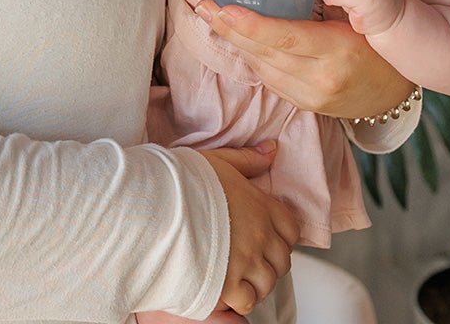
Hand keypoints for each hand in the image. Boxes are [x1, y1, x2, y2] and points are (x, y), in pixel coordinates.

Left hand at [194, 0, 414, 118]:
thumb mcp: (353, 18)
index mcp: (336, 50)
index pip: (284, 37)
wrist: (394, 91)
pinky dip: (254, 57)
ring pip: (261, 66)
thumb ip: (318, 4)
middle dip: (228, 29)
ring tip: (214, 17)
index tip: (223, 8)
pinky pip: (269, 79)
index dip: (249, 24)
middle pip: (264, 52)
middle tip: (204, 6)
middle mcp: (321, 78)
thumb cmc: (373, 43)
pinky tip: (241, 40)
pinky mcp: (304, 105)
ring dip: (236, 42)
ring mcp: (311, 96)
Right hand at [201, 143, 296, 315]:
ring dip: (256, 280)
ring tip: (238, 273)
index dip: (281, 234)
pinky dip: (241, 298)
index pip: (291, 229)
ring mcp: (246, 262)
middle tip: (250, 256)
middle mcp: (260, 236)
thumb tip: (272, 150)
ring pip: (267, 282)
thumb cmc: (184, 182)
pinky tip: (228, 287)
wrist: (158, 205)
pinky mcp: (227, 284)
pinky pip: (247, 300)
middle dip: (269, 260)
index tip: (266, 234)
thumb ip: (248, 159)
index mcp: (261, 206)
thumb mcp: (219, 160)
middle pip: (282, 260)